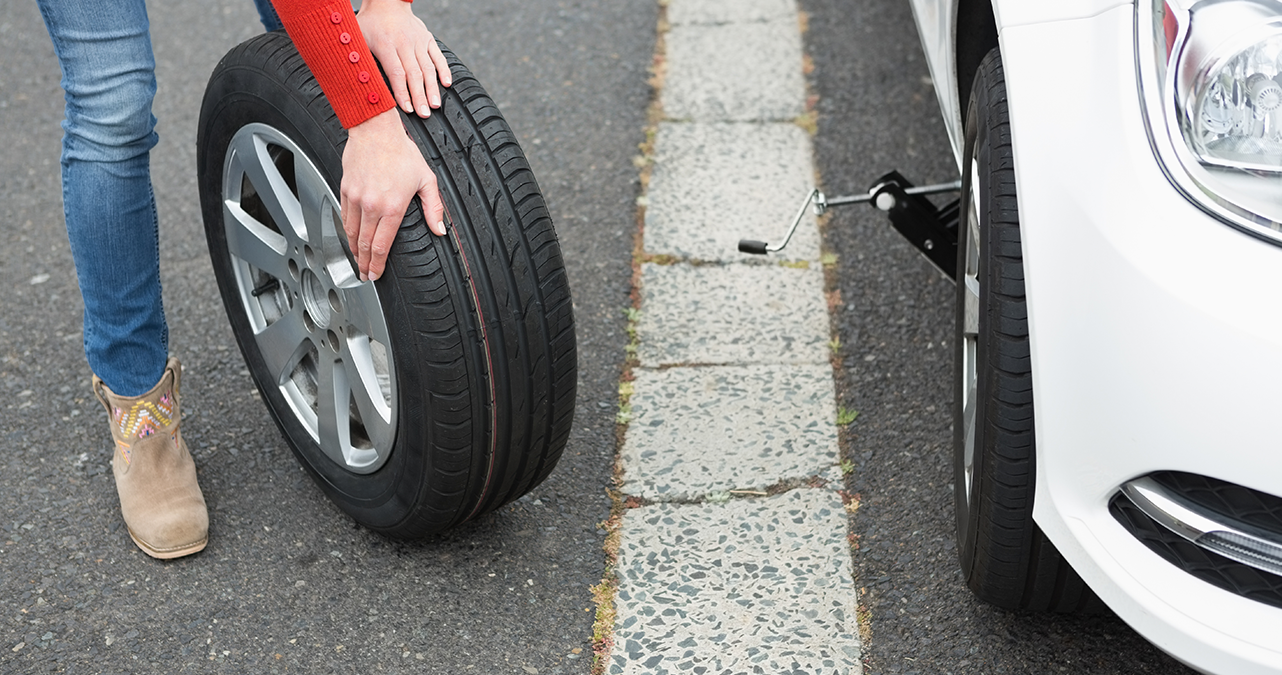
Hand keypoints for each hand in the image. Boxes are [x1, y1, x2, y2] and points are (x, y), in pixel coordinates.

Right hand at [341, 108, 447, 281]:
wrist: (375, 131)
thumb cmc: (402, 152)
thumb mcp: (426, 180)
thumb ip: (434, 208)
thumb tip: (440, 230)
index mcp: (392, 207)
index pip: (381, 246)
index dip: (378, 265)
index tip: (376, 275)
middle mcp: (371, 205)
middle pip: (364, 245)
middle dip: (364, 263)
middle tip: (365, 275)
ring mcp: (355, 198)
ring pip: (351, 233)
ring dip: (354, 250)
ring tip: (358, 261)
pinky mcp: (345, 190)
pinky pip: (344, 217)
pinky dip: (347, 231)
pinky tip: (351, 237)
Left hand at [357, 0, 451, 117]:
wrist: (386, 1)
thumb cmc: (370, 22)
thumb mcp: (358, 38)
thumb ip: (362, 60)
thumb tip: (361, 84)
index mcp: (386, 45)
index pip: (397, 73)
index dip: (402, 92)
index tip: (407, 108)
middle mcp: (405, 43)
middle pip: (415, 74)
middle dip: (420, 96)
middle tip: (425, 114)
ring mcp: (418, 41)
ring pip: (428, 68)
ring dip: (432, 88)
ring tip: (435, 105)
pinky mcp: (427, 38)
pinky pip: (438, 56)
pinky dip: (444, 70)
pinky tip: (447, 84)